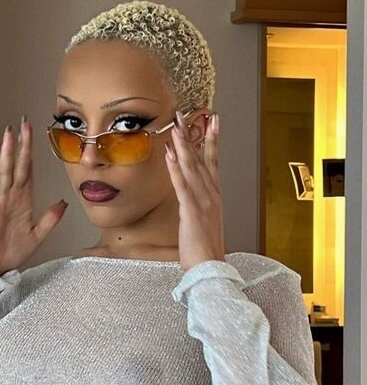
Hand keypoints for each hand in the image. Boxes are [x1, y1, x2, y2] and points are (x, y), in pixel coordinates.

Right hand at [0, 117, 68, 273]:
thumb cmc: (12, 251)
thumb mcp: (39, 234)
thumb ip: (51, 218)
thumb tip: (63, 202)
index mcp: (22, 201)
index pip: (27, 171)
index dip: (30, 153)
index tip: (33, 135)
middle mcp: (11, 198)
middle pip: (16, 166)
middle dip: (20, 145)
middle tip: (22, 125)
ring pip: (4, 173)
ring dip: (6, 154)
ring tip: (8, 136)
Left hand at [164, 110, 224, 271]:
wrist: (211, 269)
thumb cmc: (205, 252)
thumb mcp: (203, 226)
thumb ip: (200, 210)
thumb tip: (193, 203)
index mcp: (215, 198)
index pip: (212, 163)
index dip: (211, 141)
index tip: (212, 122)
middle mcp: (212, 196)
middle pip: (202, 159)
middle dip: (194, 135)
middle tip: (187, 115)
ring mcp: (203, 202)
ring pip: (192, 167)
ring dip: (184, 145)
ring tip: (176, 125)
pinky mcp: (192, 211)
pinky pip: (182, 185)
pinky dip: (176, 168)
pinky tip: (171, 153)